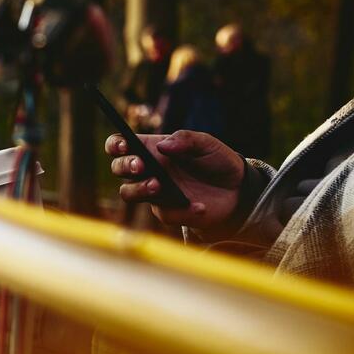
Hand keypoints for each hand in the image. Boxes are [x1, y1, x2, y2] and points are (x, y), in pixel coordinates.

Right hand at [106, 130, 244, 234]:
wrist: (237, 189)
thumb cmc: (216, 161)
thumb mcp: (206, 143)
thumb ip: (185, 139)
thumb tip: (162, 146)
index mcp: (151, 149)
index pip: (120, 145)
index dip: (116, 144)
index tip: (123, 145)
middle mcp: (148, 171)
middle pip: (118, 168)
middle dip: (125, 166)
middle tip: (141, 166)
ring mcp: (155, 193)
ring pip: (129, 193)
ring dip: (139, 189)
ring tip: (159, 185)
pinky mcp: (168, 213)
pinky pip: (164, 213)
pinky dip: (183, 210)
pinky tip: (201, 206)